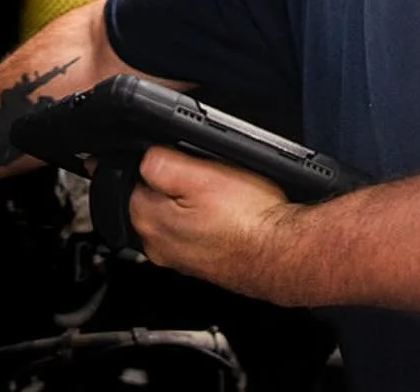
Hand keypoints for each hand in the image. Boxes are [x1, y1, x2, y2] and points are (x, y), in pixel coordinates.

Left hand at [127, 146, 302, 300]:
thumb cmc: (248, 218)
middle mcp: (158, 246)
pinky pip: (197, 230)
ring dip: (194, 202)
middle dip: (177, 184)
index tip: (189, 162)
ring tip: (224, 196)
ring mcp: (181, 258)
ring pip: (177, 213)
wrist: (283, 254)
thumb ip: (160, 163)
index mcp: (148, 222)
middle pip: (156, 196)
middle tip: (211, 178)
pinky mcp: (204, 263)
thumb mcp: (201, 174)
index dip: (163, 162)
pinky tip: (230, 215)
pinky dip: (209, 220)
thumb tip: (144, 157)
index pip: (136, 177)